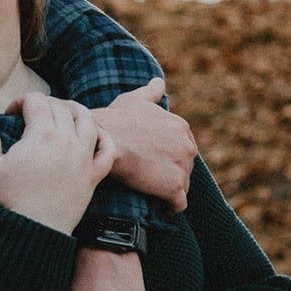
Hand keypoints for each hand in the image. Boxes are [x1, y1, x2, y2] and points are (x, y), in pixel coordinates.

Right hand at [0, 93, 114, 235]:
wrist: (32, 232)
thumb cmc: (8, 199)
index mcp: (41, 135)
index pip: (35, 101)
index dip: (20, 102)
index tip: (10, 115)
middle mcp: (67, 141)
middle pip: (60, 107)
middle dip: (43, 105)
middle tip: (30, 116)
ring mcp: (84, 158)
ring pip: (87, 120)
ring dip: (75, 110)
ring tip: (63, 113)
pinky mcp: (94, 175)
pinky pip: (107, 150)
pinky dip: (103, 137)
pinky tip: (93, 135)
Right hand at [94, 79, 195, 211]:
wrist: (103, 141)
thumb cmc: (115, 120)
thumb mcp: (135, 99)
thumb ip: (151, 92)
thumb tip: (159, 82)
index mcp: (180, 126)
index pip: (182, 146)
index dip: (166, 154)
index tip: (151, 160)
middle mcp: (187, 146)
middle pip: (184, 166)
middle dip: (170, 171)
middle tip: (148, 177)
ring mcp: (183, 167)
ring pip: (182, 185)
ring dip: (168, 190)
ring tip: (150, 193)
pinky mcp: (174, 187)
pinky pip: (179, 204)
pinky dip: (170, 207)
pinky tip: (158, 207)